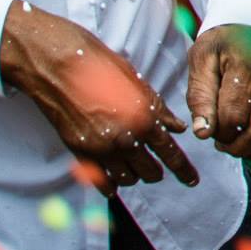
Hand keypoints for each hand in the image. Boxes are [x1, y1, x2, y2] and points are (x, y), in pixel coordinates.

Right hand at [0, 2, 198, 193]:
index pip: (170, 153)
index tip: (192, 180)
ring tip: (136, 167)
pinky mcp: (79, 152)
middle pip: (150, 171)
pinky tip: (114, 182)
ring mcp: (99, 149)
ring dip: (135, 175)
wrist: (58, 66)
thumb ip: (159, 109)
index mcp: (143, 118)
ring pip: (127, 179)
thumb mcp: (137, 83)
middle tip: (159, 167)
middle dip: (158, 170)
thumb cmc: (100, 66)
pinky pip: (100, 180)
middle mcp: (124, 138)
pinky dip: (110, 183)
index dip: (184, 169)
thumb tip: (177, 127)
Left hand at [186, 24, 250, 171]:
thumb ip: (199, 97)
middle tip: (225, 142)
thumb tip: (202, 133)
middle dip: (236, 146)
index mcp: (247, 64)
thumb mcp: (202, 61)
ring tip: (244, 142)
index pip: (231, 118)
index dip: (217, 134)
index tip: (211, 131)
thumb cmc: (225, 43)